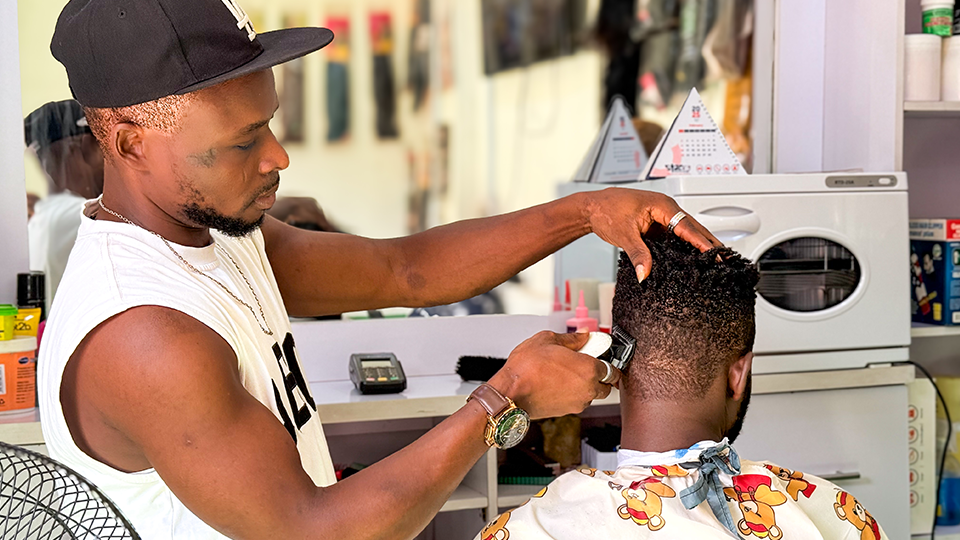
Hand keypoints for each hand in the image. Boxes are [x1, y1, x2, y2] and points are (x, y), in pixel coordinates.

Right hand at [488, 331, 621, 419]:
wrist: (511, 393)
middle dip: (599, 376)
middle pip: (606, 385)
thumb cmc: (526, 369)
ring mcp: (578, 403)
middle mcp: (588, 389)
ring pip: (592, 395)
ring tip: (567, 373)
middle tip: (585, 365)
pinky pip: (577, 401)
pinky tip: (558, 383)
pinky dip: (573, 394)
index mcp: (589, 369)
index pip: (612, 369)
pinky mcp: (567, 412)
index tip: (599, 355)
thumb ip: (572, 338)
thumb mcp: (548, 340)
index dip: (606, 361)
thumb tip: (583, 335)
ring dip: (585, 386)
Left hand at [582, 188, 721, 281]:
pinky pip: (675, 235)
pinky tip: (691, 257)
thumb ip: (638, 254)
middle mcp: (665, 208)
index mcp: (662, 205)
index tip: (716, 254)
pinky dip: (685, 245)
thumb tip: (646, 273)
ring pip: (686, 231)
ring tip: (714, 259)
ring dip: (698, 244)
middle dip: (709, 243)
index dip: (703, 242)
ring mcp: (662, 216)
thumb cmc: (606, 211)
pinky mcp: (656, 224)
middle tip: (725, 259)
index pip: (688, 227)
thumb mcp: (624, 235)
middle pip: (693, 227)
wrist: (591, 207)